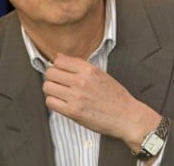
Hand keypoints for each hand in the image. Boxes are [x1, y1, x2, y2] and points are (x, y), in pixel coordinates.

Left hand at [42, 54, 158, 151]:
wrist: (126, 116)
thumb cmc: (115, 97)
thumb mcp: (101, 74)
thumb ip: (80, 65)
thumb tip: (59, 57)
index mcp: (89, 69)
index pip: (59, 60)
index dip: (57, 66)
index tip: (60, 72)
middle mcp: (81, 81)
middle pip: (50, 73)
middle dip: (52, 78)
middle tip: (58, 84)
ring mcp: (76, 96)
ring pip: (47, 87)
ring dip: (51, 91)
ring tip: (59, 94)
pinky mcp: (73, 112)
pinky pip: (51, 102)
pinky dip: (53, 102)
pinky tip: (61, 103)